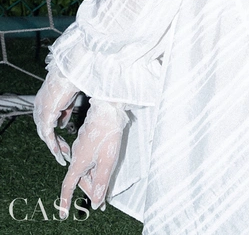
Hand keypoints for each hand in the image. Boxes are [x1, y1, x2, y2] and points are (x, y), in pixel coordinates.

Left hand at [33, 57, 79, 165]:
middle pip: (44, 131)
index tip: (63, 145)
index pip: (46, 123)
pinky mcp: (45, 113)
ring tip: (63, 155)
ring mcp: (40, 110)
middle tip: (64, 153)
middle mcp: (39, 107)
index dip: (55, 135)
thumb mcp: (69, 99)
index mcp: (43, 102)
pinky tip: (59, 151)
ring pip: (44, 135)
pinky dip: (53, 144)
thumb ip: (64, 112)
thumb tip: (61, 125)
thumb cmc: (73, 78)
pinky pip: (47, 133)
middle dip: (55, 143)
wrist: (72, 69)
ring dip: (54, 146)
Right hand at [58, 98, 128, 219]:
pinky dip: (96, 169)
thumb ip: (101, 182)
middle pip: (81, 179)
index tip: (64, 213)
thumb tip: (97, 202)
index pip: (68, 186)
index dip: (66, 201)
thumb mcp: (106, 162)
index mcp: (78, 163)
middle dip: (91, 191)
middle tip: (103, 202)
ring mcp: (83, 148)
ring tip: (107, 189)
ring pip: (87, 170)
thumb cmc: (107, 135)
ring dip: (95, 180)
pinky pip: (90, 161)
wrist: (108, 112)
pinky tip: (105, 169)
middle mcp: (77, 156)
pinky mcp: (89, 143)